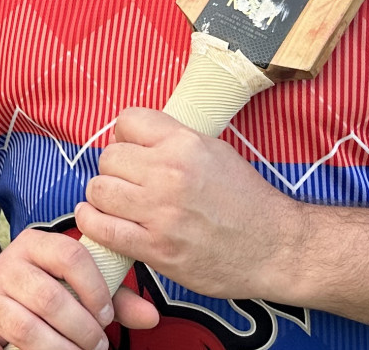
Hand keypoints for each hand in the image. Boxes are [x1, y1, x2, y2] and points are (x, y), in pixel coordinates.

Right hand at [0, 225, 153, 349]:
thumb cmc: (48, 287)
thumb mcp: (77, 283)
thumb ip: (115, 298)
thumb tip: (151, 317)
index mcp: (35, 243)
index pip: (70, 255)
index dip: (95, 289)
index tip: (107, 317)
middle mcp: (7, 264)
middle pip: (49, 297)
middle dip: (82, 329)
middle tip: (98, 346)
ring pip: (26, 328)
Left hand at [74, 107, 304, 300]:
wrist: (275, 247)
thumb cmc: (247, 200)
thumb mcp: (216, 151)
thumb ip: (174, 139)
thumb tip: (131, 135)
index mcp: (185, 143)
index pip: (127, 120)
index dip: (125, 136)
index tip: (131, 150)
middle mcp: (170, 173)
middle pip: (108, 157)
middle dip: (113, 168)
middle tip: (127, 182)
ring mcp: (162, 212)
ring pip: (100, 189)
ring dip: (103, 196)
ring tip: (116, 203)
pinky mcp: (157, 248)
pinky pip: (102, 228)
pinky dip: (93, 223)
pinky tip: (99, 220)